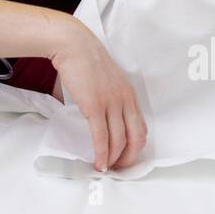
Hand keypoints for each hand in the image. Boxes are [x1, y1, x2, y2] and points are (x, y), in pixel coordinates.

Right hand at [49, 20, 146, 171]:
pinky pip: (101, 137)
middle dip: (128, 158)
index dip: (135, 147)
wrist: (73, 45)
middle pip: (136, 138)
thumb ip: (110, 96)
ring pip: (119, 140)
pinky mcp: (95, 106)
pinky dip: (101, 153)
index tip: (124, 157)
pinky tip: (97, 162)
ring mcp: (111, 103)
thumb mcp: (107, 79)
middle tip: (118, 168)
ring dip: (113, 159)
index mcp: (130, 94)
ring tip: (105, 168)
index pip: (141, 128)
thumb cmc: (85, 60)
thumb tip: (102, 115)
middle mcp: (125, 100)